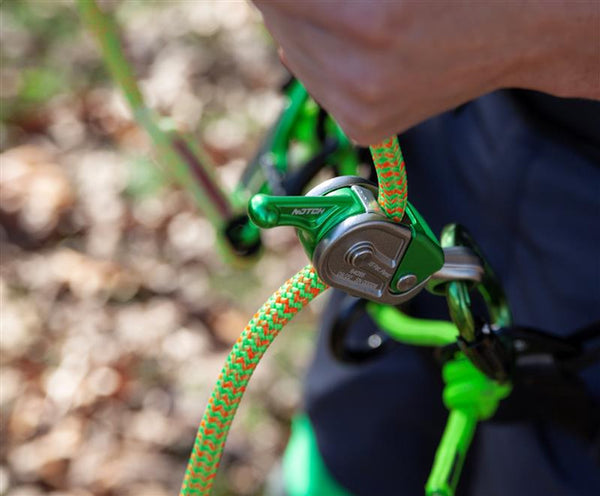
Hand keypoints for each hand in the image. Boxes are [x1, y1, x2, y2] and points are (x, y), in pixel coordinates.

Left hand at [253, 1, 598, 145]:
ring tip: (346, 12)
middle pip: (277, 21)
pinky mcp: (364, 128)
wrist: (517, 33)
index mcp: (371, 22)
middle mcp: (361, 79)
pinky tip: (350, 42)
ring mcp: (362, 112)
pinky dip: (319, 56)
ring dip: (301, 25)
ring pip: (291, 52)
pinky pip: (315, 82)